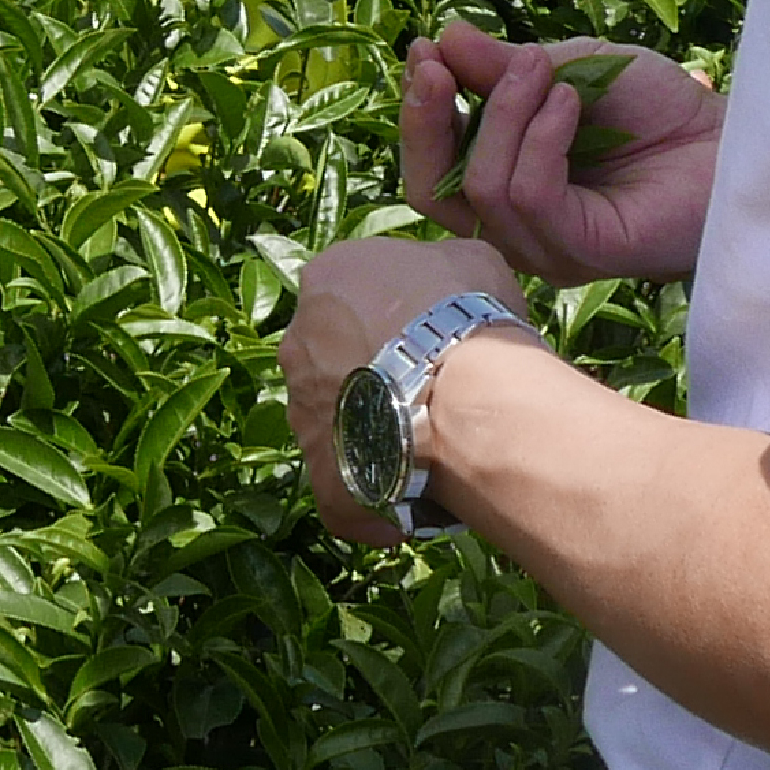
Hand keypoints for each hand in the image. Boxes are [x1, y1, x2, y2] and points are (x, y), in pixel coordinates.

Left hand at [281, 230, 535, 546]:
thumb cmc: (466, 313)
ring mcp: (302, 408)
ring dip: (373, 433)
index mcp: (327, 278)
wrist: (463, 392)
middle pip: (336, 357)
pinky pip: (344, 491)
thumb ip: (443, 267)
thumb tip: (446, 283)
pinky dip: (372, 503)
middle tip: (429, 392)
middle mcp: (298, 341)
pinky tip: (410, 510)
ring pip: (337, 422)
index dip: (399, 316)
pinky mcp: (320, 471)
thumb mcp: (471, 260)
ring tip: (428, 450)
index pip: (356, 294)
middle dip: (376, 374)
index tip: (434, 336)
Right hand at [404, 22, 720, 284]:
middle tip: (436, 63)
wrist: (727, 136)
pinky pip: (530, 196)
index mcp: (502, 176)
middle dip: (424, 123)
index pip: (431, 163)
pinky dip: (540, 139)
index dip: (418, 109)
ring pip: (481, 189)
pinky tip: (570, 103)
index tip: (425, 50)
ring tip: (545, 70)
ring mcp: (546, 244)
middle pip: (430, 192)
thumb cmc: (655, 107)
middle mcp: (515, 221)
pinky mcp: (582, 251)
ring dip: (505, 113)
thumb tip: (440, 38)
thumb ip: (502, 67)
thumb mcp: (566, 69)